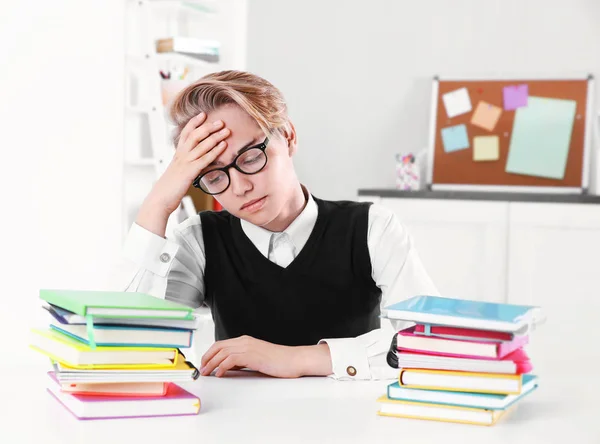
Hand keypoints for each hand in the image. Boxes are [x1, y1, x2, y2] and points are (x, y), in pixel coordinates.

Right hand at [136, 112, 229, 235]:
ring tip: (226, 130)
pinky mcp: (190, 171)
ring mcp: (185, 162)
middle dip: (208, 126)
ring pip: (201, 144)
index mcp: (177, 154)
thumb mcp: (176, 173)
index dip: (194, 122)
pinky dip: (215, 150)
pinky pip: (205, 158)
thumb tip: (192, 166)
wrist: (160, 199)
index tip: (203, 114)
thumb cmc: (168, 189)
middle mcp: (181, 155)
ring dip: (215, 136)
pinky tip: (224, 146)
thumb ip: (184, 166)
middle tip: (220, 121)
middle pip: (195, 135)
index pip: (185, 133)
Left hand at [199, 335, 332, 378]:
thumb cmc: (278, 361)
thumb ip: (242, 361)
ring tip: (206, 373)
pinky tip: (219, 374)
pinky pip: (230, 360)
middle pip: (218, 346)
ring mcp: (248, 347)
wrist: (293, 360)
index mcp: (246, 341)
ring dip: (211, 363)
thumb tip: (228, 368)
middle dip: (207, 358)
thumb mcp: (256, 359)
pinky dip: (222, 367)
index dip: (210, 353)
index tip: (204, 363)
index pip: (222, 344)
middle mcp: (245, 341)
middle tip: (201, 369)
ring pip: (222, 353)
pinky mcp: (251, 355)